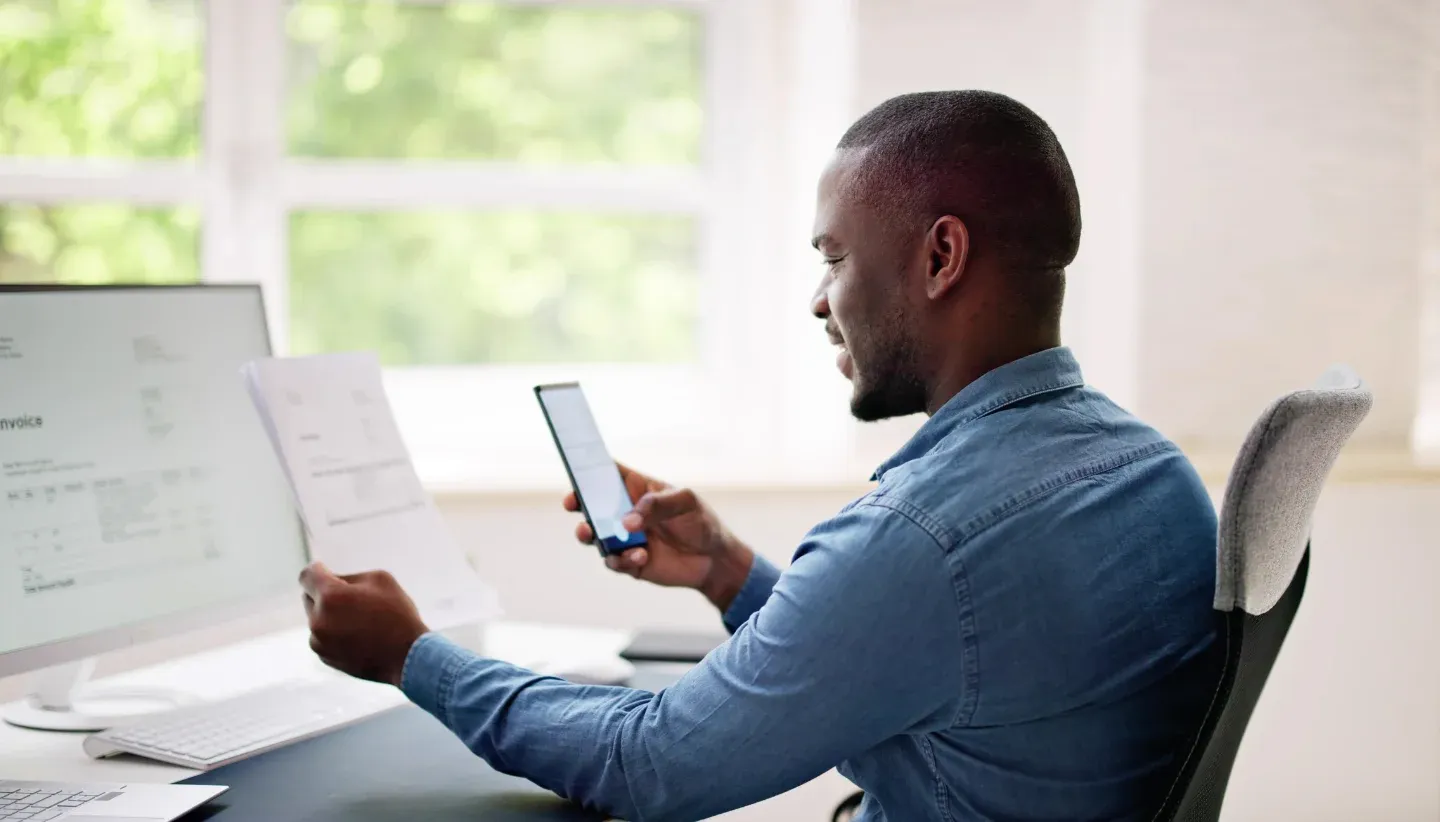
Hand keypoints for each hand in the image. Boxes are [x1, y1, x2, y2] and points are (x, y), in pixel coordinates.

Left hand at [299, 563, 429, 686]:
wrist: (407, 657)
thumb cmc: (397, 614)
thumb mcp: (380, 580)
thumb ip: (349, 577)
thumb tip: (333, 582)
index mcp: (330, 597)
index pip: (307, 575)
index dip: (317, 569)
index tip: (324, 570)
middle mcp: (318, 620)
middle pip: (309, 596)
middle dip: (325, 593)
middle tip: (353, 598)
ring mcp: (319, 641)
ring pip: (316, 618)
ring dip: (329, 614)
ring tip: (359, 621)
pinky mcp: (324, 656)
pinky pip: (322, 636)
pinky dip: (333, 633)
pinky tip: (358, 636)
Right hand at [565, 464, 754, 610]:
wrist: (714, 560)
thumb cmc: (699, 521)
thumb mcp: (685, 502)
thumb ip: (656, 505)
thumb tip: (626, 521)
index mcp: (637, 489)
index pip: (607, 474)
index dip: (589, 469)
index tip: (575, 467)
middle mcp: (625, 512)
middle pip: (592, 503)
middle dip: (577, 501)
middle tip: (573, 503)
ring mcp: (624, 538)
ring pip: (594, 535)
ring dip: (589, 533)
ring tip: (591, 533)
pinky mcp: (629, 562)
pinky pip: (614, 561)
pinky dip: (621, 560)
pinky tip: (641, 556)